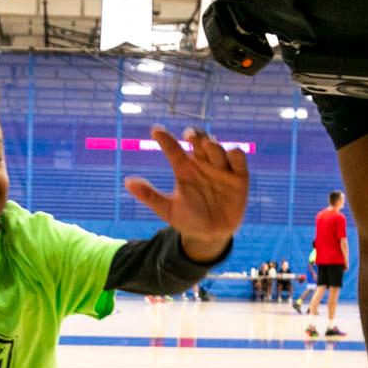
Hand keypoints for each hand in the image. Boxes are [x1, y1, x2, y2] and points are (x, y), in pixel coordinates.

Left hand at [127, 126, 248, 261]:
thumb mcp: (167, 210)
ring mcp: (221, 170)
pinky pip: (239, 161)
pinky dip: (236, 154)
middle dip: (195, 136)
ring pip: (217, 149)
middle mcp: (202, 165)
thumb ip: (150, 196)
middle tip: (189, 135)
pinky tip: (232, 152)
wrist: (210, 236)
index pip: (173, 150)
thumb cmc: (188, 219)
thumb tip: (128, 182)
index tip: (155, 131)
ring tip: (206, 145)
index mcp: (184, 169)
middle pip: (199, 143)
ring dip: (212, 145)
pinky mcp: (239, 177)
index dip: (165, 140)